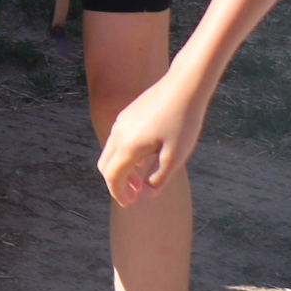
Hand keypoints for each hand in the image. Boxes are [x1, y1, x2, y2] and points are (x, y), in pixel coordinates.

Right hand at [97, 69, 208, 206]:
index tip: (129, 204)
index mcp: (129, 146)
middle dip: (117, 183)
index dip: (118, 193)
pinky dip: (125, 155)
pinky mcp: (128, 114)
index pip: (112, 176)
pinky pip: (118, 140)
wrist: (184, 86)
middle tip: (134, 196)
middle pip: (105, 165)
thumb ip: (159, 178)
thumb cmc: (183, 122)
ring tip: (142, 180)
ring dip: (122, 169)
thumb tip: (147, 194)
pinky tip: (145, 157)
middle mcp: (119, 133)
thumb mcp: (176, 156)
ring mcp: (121, 121)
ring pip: (111, 151)